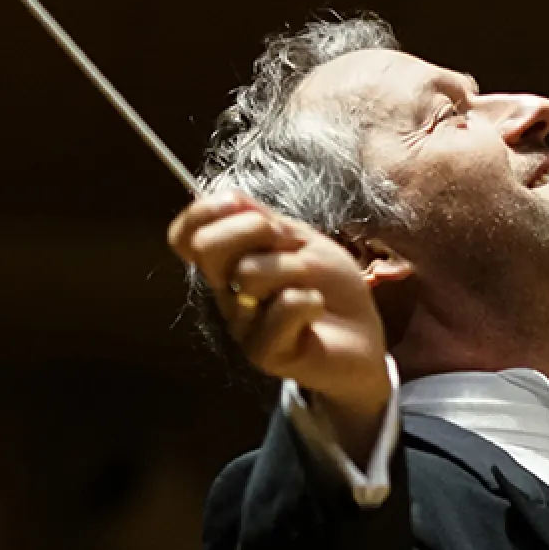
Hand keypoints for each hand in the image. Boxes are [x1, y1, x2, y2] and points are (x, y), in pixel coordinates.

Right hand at [168, 191, 390, 442]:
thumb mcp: (299, 239)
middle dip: (249, 228)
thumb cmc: (330, 286)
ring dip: (293, 268)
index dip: (202, 211)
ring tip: (311, 285)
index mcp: (230, 263)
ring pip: (250, 273)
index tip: (237, 202)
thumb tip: (228, 196)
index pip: (186, 235)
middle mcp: (227, 294)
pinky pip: (283, 306)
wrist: (362, 337)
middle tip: (284, 240)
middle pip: (206, 247)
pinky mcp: (265, 353)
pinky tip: (317, 308)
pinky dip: (309, 300)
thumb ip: (261, 219)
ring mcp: (242, 325)